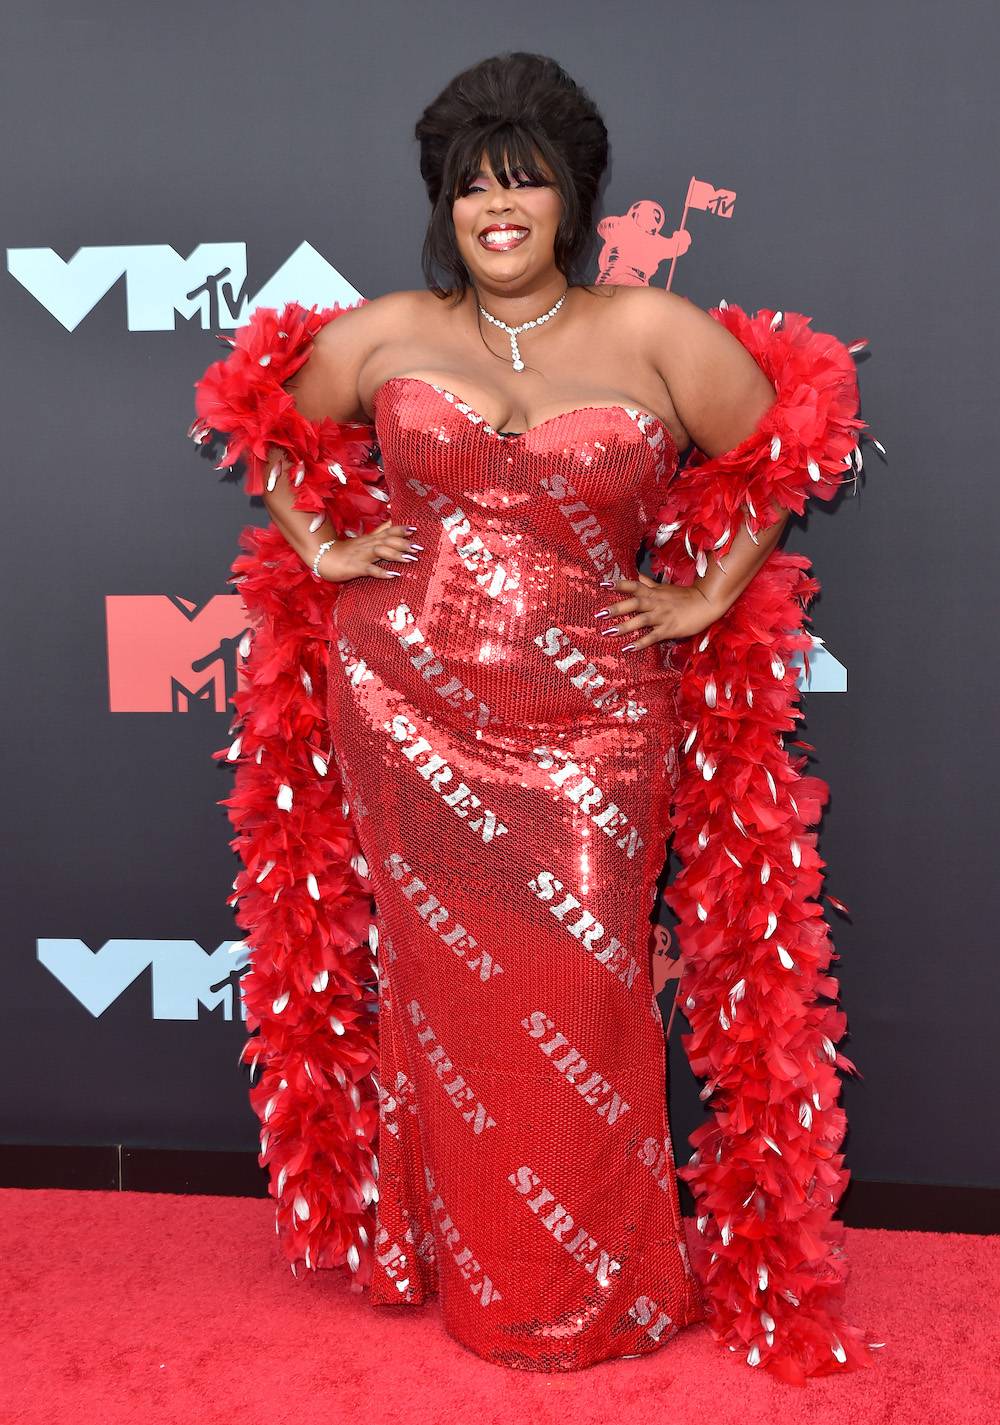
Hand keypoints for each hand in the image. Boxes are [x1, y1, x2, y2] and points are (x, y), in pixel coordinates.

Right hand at [316, 521, 420, 582]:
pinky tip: (393, 575)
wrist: (323, 558)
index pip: (386, 530)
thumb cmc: (345, 552)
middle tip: (419, 547)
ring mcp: (362, 556)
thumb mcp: (363, 541)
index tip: (415, 527)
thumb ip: (378, 535)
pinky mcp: (356, 568)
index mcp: (370, 539)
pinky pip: (370, 570)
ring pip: (381, 552)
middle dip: (403, 542)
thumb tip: (392, 525)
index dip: (400, 528)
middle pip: (387, 540)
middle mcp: (368, 545)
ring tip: (410, 559)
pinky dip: (382, 572)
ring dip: (396, 555)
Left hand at [595, 572, 717, 648]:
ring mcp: (662, 617)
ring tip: (608, 632)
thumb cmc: (684, 596)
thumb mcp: (665, 588)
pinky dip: (640, 643)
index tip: (603, 584)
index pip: (633, 586)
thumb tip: (637, 576)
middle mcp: (655, 603)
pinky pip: (652, 637)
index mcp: (653, 592)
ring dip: (624, 626)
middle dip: (616, 608)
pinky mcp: (669, 630)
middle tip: (599, 613)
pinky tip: (627, 648)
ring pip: (641, 621)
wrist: (706, 604)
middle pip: (633, 604)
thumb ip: (649, 584)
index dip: (619, 585)